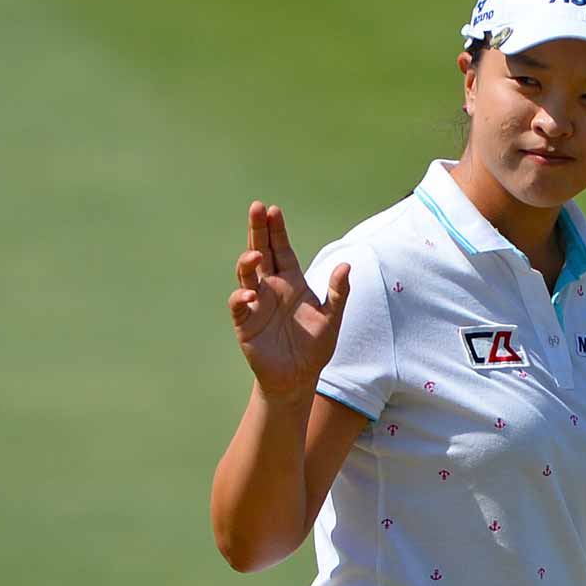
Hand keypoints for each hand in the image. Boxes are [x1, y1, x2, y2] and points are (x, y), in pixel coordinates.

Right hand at [228, 201, 349, 400]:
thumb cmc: (314, 346)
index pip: (281, 249)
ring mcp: (256, 304)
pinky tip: (250, 295)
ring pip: (247, 275)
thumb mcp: (332, 318)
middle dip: (258, 231)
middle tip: (256, 208)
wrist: (299, 377)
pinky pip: (240, 307)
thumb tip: (346, 266)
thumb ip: (338, 293)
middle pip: (261, 252)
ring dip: (248, 262)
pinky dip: (242, 299)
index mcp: (291, 282)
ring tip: (254, 254)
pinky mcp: (246, 324)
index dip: (276, 230)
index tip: (273, 210)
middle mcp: (271, 287)